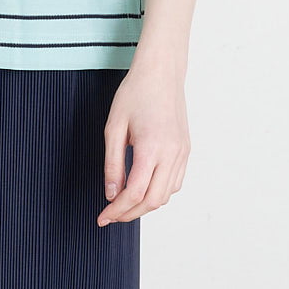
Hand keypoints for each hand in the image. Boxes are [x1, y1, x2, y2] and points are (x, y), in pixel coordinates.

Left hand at [96, 58, 190, 225]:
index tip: (102, 217)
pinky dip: (159, 192)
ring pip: (166, 195)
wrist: (161, 72)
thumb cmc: (135, 92)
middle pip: (152, 201)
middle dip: (130, 213)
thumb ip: (111, 163)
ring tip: (124, 203)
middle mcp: (171, 154)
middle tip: (111, 214)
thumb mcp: (114, 126)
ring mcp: (182, 153)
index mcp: (152, 147)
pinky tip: (143, 188)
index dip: (117, 210)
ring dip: (145, 205)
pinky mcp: (186, 150)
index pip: (134, 193)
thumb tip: (111, 193)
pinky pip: (175, 183)